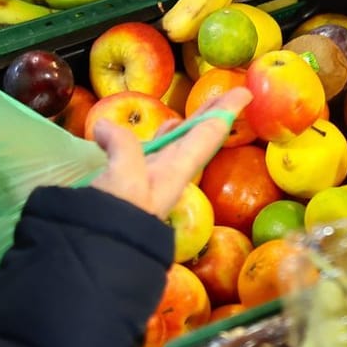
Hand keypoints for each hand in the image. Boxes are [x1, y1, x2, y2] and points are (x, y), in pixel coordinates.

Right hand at [89, 89, 250, 218]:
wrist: (100, 254)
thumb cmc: (122, 216)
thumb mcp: (126, 177)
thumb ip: (122, 145)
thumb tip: (104, 127)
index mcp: (177, 170)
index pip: (208, 134)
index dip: (225, 111)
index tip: (246, 93)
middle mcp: (168, 175)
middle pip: (193, 138)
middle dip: (207, 116)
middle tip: (223, 96)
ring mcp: (148, 182)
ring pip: (169, 149)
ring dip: (179, 131)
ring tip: (183, 117)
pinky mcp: (126, 188)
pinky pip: (143, 158)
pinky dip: (148, 145)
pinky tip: (143, 141)